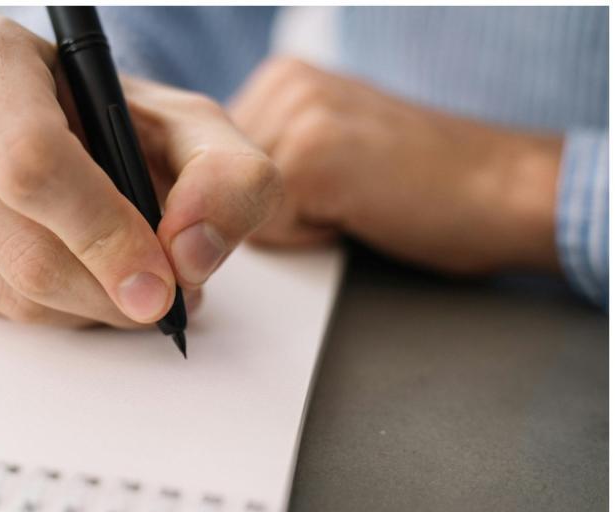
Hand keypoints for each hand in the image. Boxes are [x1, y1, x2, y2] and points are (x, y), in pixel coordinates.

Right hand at [0, 10, 279, 327]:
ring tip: (132, 278)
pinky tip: (81, 276)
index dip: (104, 235)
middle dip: (113, 291)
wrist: (71, 139)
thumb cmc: (125, 126)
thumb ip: (230, 178)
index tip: (160, 284)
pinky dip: (55, 312)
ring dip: (92, 307)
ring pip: (11, 294)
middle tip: (167, 293)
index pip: (32, 162)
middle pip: (24, 247)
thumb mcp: (197, 133)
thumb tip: (189, 253)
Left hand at [230, 56, 561, 274]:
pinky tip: (358, 210)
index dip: (256, 199)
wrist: (501, 188)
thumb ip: (269, 155)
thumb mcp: (329, 146)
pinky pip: (266, 229)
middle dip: (268, 210)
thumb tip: (204, 196)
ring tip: (353, 198)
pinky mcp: (312, 155)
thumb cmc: (422, 182)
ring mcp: (297, 113)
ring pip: (236, 211)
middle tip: (344, 193)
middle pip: (215, 189)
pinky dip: (310, 238)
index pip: (210, 167)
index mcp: (282, 79)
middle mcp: (282, 83)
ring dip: (292, 223)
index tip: (321, 189)